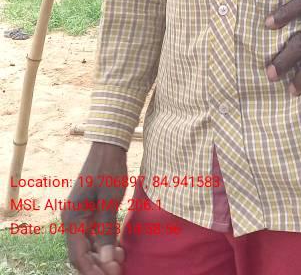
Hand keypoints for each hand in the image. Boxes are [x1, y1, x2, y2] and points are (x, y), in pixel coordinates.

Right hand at [62, 143, 126, 274]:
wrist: (109, 146)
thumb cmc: (108, 170)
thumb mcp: (109, 201)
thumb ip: (105, 231)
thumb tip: (104, 261)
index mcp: (72, 219)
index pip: (78, 255)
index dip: (92, 270)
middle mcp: (72, 221)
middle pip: (82, 254)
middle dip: (98, 266)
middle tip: (118, 271)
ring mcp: (81, 218)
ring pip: (89, 248)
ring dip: (103, 258)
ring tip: (120, 263)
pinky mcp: (90, 214)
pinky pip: (95, 237)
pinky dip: (105, 246)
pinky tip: (118, 251)